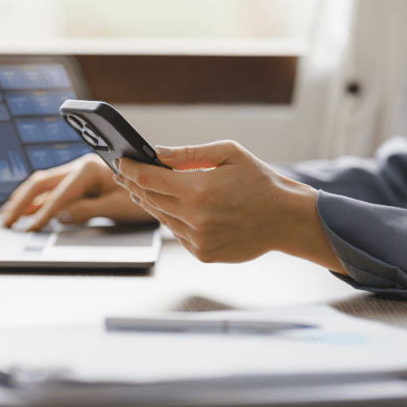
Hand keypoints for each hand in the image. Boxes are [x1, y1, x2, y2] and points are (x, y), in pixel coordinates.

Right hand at [0, 154, 153, 230]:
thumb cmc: (145, 194)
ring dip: (24, 199)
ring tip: (8, 216)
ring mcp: (78, 171)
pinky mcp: (79, 179)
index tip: (31, 228)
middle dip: (22, 203)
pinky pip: (51, 188)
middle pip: (42, 182)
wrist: (160, 183)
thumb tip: (59, 215)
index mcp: (91, 169)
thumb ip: (87, 210)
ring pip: (43, 183)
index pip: (60, 193)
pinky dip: (36, 200)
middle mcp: (81, 165)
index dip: (44, 212)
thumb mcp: (118, 207)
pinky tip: (25, 210)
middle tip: (7, 222)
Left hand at [114, 141, 345, 273]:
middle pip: (150, 199)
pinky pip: (177, 233)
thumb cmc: (260, 182)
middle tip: (123, 173)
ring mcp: (198, 239)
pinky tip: (170, 207)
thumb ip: (188, 153)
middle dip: (133, 184)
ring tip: (141, 188)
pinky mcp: (203, 254)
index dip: (130, 169)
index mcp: (199, 190)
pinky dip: (172, 219)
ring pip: (161, 217)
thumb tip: (156, 152)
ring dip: (149, 202)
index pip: (149, 179)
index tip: (121, 161)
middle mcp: (195, 217)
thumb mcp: (228, 154)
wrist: (286, 219)